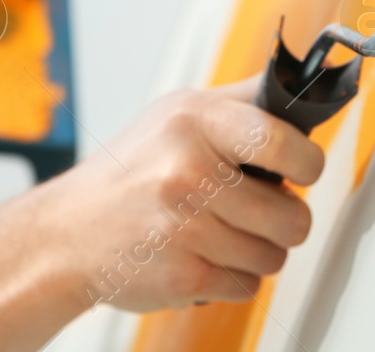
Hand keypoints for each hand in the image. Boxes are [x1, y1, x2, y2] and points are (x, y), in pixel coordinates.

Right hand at [31, 77, 323, 311]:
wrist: (67, 233)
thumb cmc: (130, 171)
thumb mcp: (177, 113)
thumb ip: (240, 103)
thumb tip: (300, 90)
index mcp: (194, 121)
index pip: (281, 141)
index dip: (307, 162)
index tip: (302, 168)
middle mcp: (188, 171)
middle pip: (292, 216)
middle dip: (284, 219)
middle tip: (258, 209)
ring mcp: (186, 227)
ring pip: (274, 255)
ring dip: (256, 249)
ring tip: (223, 231)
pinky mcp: (183, 275)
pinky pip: (247, 285)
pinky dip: (232, 276)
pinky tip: (203, 255)